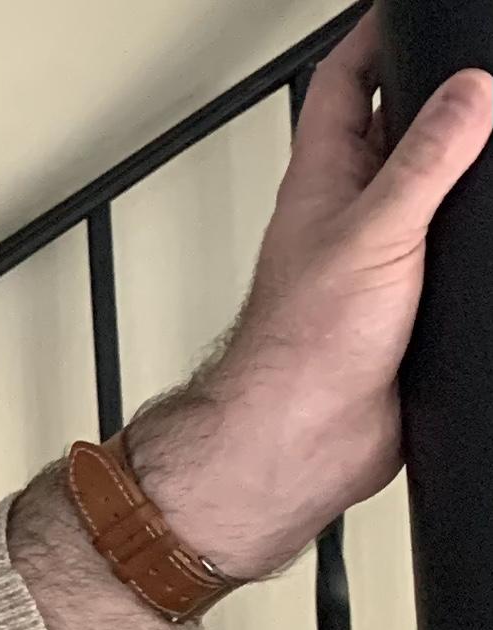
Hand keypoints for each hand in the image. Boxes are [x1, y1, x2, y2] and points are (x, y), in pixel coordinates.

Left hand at [138, 14, 492, 579]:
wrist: (298, 444)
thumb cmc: (297, 350)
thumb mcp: (372, 233)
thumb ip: (424, 159)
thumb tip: (469, 90)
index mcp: (326, 180)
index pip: (346, 82)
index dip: (374, 37)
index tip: (406, 11)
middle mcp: (352, 213)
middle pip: (398, 130)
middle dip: (437, 95)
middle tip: (476, 67)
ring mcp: (381, 259)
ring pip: (431, 192)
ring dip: (465, 169)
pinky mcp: (409, 305)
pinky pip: (449, 252)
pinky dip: (475, 238)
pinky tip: (492, 233)